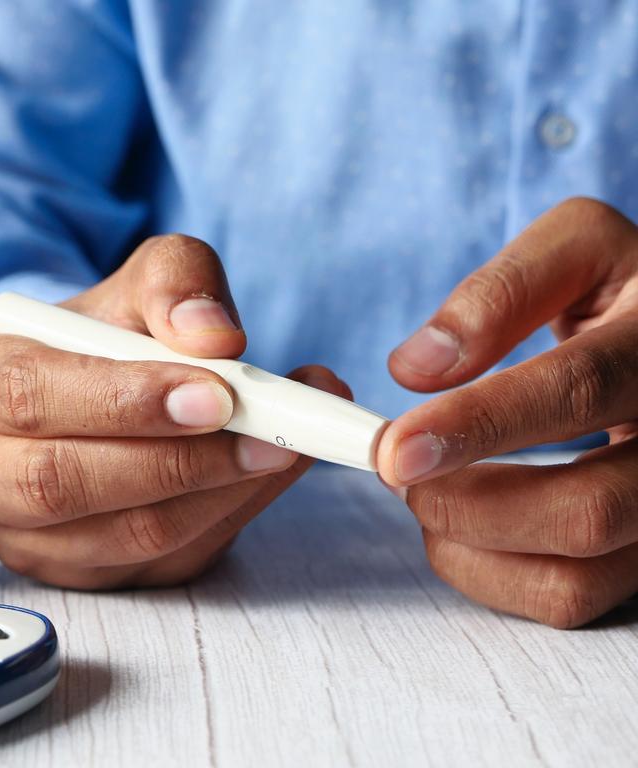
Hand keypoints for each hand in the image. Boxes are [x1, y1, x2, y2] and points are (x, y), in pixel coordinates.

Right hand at [0, 235, 349, 588]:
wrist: (79, 392)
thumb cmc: (95, 335)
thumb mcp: (131, 282)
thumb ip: (173, 284)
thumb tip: (215, 338)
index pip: (27, 394)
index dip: (122, 399)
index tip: (216, 393)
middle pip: (57, 483)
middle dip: (174, 462)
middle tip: (268, 432)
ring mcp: (13, 537)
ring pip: (116, 538)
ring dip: (216, 495)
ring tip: (287, 446)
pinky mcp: (71, 576)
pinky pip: (155, 564)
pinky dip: (225, 520)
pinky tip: (266, 476)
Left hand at [378, 197, 637, 627]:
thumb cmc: (621, 290)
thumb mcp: (576, 249)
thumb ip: (500, 292)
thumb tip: (417, 368)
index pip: (578, 390)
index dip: (479, 424)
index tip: (396, 448)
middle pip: (587, 510)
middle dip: (464, 502)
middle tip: (397, 467)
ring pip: (575, 574)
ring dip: (468, 542)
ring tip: (423, 491)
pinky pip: (570, 598)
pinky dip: (489, 574)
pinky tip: (458, 525)